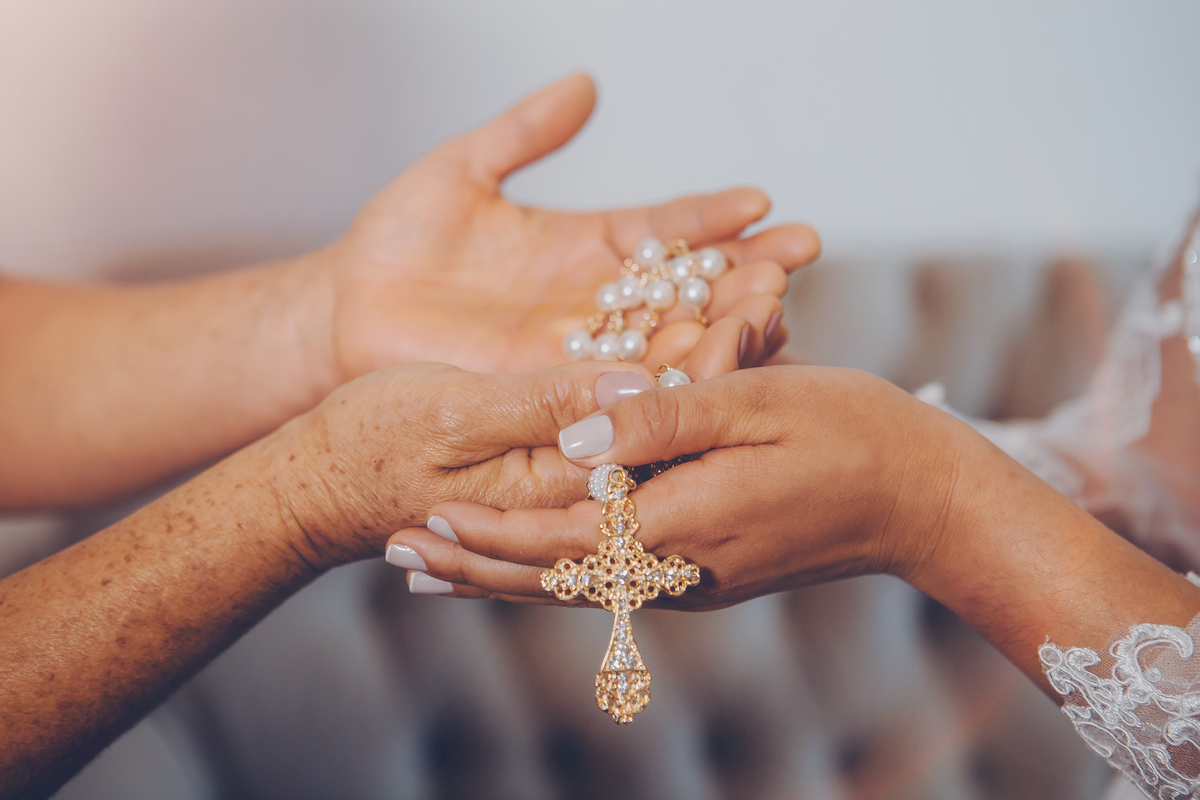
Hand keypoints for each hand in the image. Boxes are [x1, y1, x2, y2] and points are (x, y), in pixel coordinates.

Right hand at [275, 323, 749, 570]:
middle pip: (675, 402)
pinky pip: (622, 389)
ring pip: (658, 391)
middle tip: (786, 280)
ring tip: (767, 283)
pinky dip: (665, 349)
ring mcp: (572, 448)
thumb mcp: (460, 416)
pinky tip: (704, 312)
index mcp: (573, 473)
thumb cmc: (377, 444)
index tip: (764, 301)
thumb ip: (550, 403)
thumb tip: (641, 379)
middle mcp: (588, 465)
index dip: (713, 359)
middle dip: (726, 341)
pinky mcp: (551, 428)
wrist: (323, 473)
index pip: (664, 420)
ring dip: (706, 337)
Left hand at [317, 72, 819, 379]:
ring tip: (769, 310)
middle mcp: (595, 301)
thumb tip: (586, 83)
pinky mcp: (550, 392)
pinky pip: (615, 391)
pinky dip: (662, 384)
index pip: (667, 229)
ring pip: (663, 341)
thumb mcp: (460, 170)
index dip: (714, 217)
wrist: (346, 312)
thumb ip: (526, 132)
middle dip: (740, 273)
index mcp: (586, 244)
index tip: (766, 204)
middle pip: (684, 287)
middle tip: (793, 261)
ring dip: (716, 327)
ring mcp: (578, 352)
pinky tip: (705, 374)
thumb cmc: (395, 241)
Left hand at [380, 366, 963, 606]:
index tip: (419, 521)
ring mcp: (694, 579)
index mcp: (685, 520)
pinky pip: (614, 580)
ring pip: (579, 587)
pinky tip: (527, 563)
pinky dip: (556, 574)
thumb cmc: (850, 432)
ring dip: (504, 578)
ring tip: (439, 571)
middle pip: (554, 578)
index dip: (486, 533)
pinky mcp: (708, 575)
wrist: (922, 499)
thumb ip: (661, 417)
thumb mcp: (756, 400)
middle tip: (396, 558)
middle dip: (473, 568)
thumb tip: (573, 432)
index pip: (560, 538)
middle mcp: (680, 566)